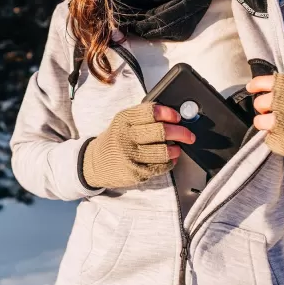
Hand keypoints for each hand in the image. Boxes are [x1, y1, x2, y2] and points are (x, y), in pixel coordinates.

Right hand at [81, 101, 195, 189]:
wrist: (95, 162)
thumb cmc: (115, 139)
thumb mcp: (122, 122)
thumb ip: (143, 118)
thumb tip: (173, 117)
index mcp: (124, 119)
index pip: (151, 112)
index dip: (169, 114)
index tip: (177, 117)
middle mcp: (126, 136)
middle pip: (161, 132)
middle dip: (181, 132)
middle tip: (188, 135)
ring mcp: (131, 155)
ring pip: (164, 151)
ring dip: (175, 149)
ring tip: (176, 148)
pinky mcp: (136, 172)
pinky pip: (161, 166)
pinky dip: (169, 162)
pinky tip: (169, 159)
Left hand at [247, 73, 283, 176]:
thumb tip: (257, 85)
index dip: (261, 83)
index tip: (251, 87)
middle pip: (276, 101)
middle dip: (261, 103)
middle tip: (261, 107)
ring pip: (273, 121)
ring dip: (261, 121)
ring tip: (264, 122)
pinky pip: (274, 141)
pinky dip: (269, 137)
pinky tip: (275, 136)